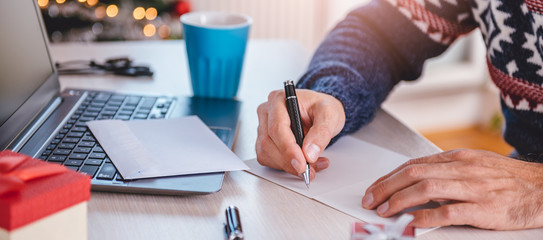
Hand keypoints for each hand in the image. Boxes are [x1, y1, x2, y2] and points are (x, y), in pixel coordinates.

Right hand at [256, 89, 344, 178]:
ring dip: (288, 166)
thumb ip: (321, 133)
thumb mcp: (330, 115)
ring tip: (312, 165)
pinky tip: (302, 162)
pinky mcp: (265, 141)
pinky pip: (268, 159)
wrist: (320, 112)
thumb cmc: (322, 108)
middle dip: (289, 161)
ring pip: (266, 153)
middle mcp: (267, 112)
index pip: (277, 128)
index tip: (301, 164)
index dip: (288, 149)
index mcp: (279, 100)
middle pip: (269, 143)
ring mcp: (263, 127)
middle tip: (309, 170)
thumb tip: (310, 153)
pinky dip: (285, 166)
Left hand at [361, 149, 542, 229]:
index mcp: (458, 158)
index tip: (374, 188)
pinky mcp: (484, 208)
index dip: (389, 177)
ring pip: (426, 188)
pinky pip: (448, 211)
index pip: (414, 164)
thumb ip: (448, 171)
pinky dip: (425, 217)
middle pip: (413, 173)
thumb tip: (418, 181)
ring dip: (399, 200)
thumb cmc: (509, 179)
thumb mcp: (476, 165)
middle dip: (386, 187)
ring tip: (383, 211)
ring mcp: (473, 188)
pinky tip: (411, 223)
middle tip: (369, 200)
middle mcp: (462, 169)